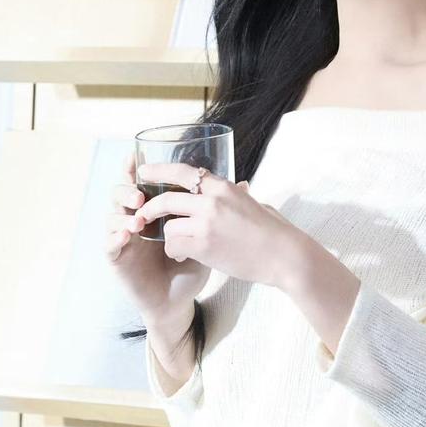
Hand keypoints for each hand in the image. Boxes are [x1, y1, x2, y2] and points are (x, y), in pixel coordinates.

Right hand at [105, 153, 210, 324]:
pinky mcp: (118, 259)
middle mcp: (135, 220)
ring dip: (122, 213)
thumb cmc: (191, 267)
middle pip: (121, 193)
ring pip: (112, 216)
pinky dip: (115, 237)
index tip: (136, 157)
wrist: (178, 300)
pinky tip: (126, 235)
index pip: (140, 183)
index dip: (135, 170)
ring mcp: (125, 238)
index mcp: (153, 210)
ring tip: (137, 219)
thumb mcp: (207, 235)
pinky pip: (109, 244)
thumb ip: (218, 209)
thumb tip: (245, 183)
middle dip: (127, 189)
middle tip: (140, 195)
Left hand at [134, 166, 304, 288]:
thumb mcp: (251, 202)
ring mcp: (206, 223)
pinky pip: (173, 246)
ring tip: (180, 245)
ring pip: (169, 226)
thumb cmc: (272, 230)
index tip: (143, 171)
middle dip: (150, 207)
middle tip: (142, 213)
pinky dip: (175, 252)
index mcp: (222, 186)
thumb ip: (235, 193)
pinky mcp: (204, 246)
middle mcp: (212, 201)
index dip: (159, 170)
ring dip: (170, 236)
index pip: (182, 171)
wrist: (283, 255)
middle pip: (167, 199)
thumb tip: (237, 186)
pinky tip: (184, 256)